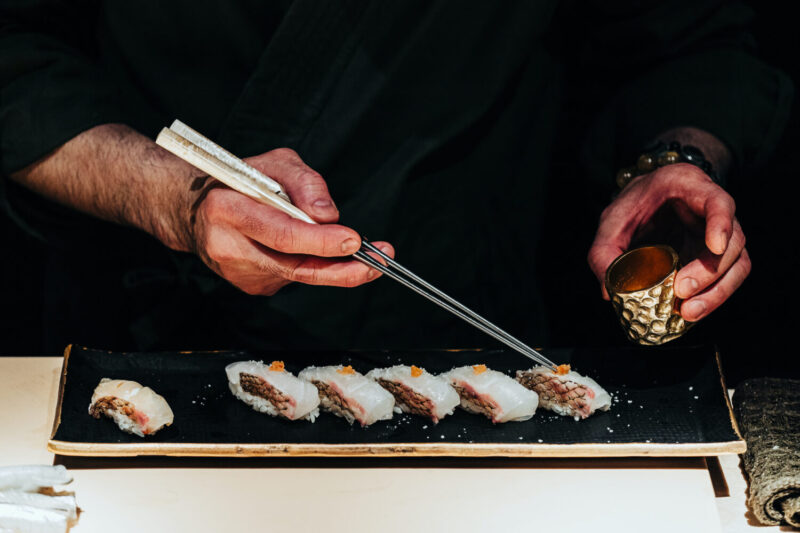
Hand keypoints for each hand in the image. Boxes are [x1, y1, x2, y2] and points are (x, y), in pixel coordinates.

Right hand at [189, 147, 392, 295]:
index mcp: (227, 210)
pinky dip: (312, 263)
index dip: (320, 241)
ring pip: (299, 274)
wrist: (194, 213)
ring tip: (355, 248)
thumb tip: (328, 215)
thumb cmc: (238, 182)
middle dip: (342, 269)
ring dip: (334, 264)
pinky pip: (293, 276)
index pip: (281, 233)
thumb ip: (303, 181)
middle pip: (295, 267)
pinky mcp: (252, 286)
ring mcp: (240, 274)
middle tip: (378, 263)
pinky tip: (310, 248)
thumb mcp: (271, 163)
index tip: (354, 240)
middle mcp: (229, 248)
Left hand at [587, 163, 749, 320]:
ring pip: (738, 263)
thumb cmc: (632, 206)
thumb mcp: (611, 221)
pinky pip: (727, 277)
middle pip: (734, 240)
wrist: (644, 202)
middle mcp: (714, 209)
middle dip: (711, 272)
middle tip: (682, 292)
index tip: (714, 247)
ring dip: (717, 292)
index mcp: (689, 186)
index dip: (721, 223)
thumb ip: (603, 252)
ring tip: (688, 312)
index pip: (718, 200)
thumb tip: (609, 293)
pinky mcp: (719, 256)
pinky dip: (712, 297)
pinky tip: (692, 312)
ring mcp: (722, 233)